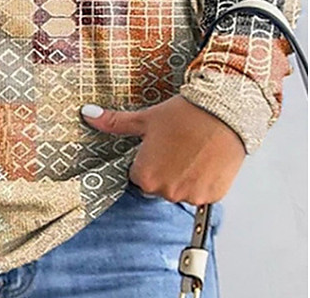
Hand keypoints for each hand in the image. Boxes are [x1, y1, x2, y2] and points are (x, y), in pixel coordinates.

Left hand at [80, 95, 245, 204]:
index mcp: (146, 176)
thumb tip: (87, 113)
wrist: (222, 113)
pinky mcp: (213, 196)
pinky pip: (201, 193)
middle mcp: (167, 191)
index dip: (147, 160)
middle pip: (159, 185)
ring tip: (191, 151)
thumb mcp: (145, 118)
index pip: (138, 176)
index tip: (157, 147)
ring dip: (183, 176)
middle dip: (164, 169)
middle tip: (175, 146)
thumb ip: (115, 122)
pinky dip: (202, 180)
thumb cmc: (183, 115)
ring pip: (180, 190)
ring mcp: (191, 196)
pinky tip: (204, 160)